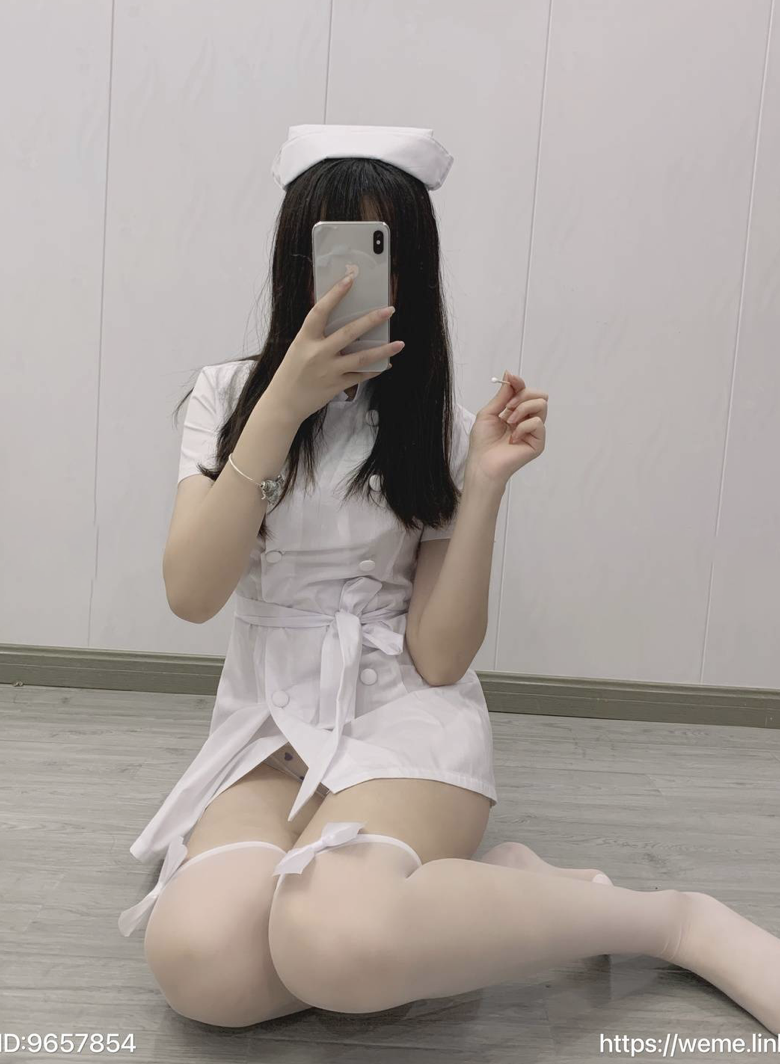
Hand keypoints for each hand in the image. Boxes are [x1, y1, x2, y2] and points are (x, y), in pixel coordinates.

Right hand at [267, 269, 404, 423]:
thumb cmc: (291, 372)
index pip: (320, 311)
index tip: (350, 279)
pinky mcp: (336, 386)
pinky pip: (360, 376)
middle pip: (349, 333)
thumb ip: (316, 335)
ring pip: (361, 358)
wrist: (284, 402)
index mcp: (305, 339)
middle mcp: (318, 353)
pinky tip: (386, 364)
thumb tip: (339, 318)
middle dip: (371, 320)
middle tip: (389, 310)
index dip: (335, 294)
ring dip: (383, 350)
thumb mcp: (299, 347)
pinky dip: (375, 370)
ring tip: (400, 343)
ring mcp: (329, 370)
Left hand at [467, 369, 547, 485]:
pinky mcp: (538, 443)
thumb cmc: (482, 442)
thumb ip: (502, 395)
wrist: (482, 463)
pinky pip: (538, 423)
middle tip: (508, 406)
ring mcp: (534, 431)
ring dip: (523, 408)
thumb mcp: (489, 412)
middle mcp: (527, 420)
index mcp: (516, 412)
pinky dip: (523, 426)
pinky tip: (513, 437)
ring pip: (541, 405)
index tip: (511, 379)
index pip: (526, 392)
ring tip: (509, 420)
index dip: (520, 383)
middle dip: (523, 395)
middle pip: (539, 395)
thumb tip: (510, 374)